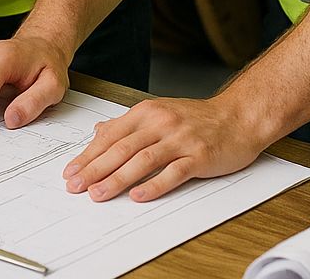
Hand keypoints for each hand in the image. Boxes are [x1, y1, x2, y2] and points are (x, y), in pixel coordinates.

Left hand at [62, 95, 265, 201]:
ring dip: (117, 179)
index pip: (110, 136)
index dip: (88, 155)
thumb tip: (99, 132)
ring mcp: (180, 139)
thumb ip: (128, 124)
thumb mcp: (159, 113)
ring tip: (98, 194)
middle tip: (76, 186)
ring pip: (142, 160)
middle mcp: (160, 123)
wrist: (239, 116)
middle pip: (121, 148)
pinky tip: (138, 196)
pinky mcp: (199, 156)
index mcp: (146, 113)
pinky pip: (173, 172)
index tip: (70, 172)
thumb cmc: (198, 118)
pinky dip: (154, 185)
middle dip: (94, 169)